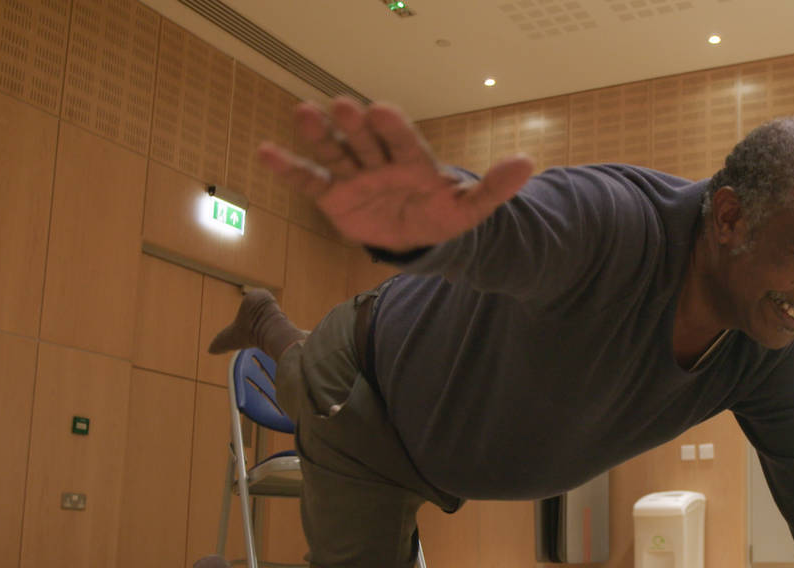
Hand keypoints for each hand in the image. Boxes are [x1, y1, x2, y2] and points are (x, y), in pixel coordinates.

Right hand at [258, 97, 534, 250]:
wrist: (415, 236)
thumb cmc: (440, 214)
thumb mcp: (469, 209)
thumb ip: (493, 188)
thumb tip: (527, 164)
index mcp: (413, 160)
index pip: (404, 141)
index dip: (393, 128)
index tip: (384, 111)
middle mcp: (380, 160)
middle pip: (365, 140)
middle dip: (355, 125)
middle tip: (343, 106)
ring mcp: (354, 175)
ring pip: (334, 152)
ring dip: (318, 135)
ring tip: (302, 112)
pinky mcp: (332, 195)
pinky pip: (309, 181)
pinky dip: (289, 169)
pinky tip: (266, 152)